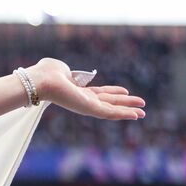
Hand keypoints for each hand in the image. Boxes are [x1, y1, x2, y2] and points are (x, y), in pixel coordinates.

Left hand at [28, 58, 144, 119]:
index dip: (113, 92)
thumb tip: (67, 73)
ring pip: (112, 109)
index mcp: (77, 90)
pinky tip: (136, 115)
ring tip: (143, 112)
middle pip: (109, 101)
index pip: (99, 93)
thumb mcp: (60, 69)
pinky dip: (123, 114)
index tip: (125, 91)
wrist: (42, 80)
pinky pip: (109, 113)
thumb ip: (67, 72)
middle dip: (125, 103)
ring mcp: (86, 105)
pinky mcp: (89, 109)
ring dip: (128, 110)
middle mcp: (83, 99)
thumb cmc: (47, 73)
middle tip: (141, 105)